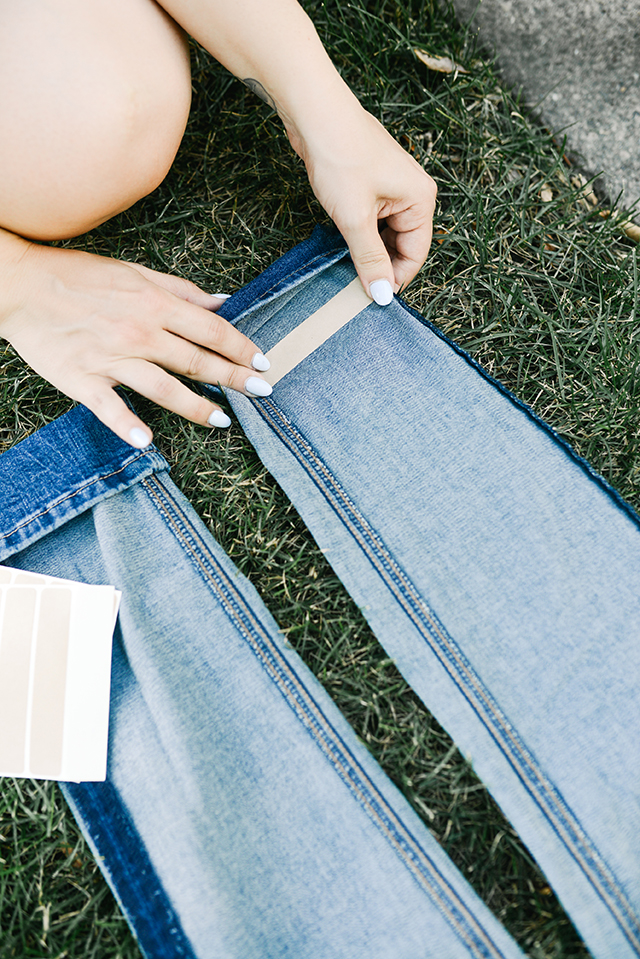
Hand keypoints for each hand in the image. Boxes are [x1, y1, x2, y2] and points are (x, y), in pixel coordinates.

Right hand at [0, 234, 271, 447]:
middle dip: (234, 378)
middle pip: (196, 361)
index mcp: (153, 304)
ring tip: (223, 421)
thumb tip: (223, 301)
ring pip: (163, 388)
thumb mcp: (134, 272)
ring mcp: (110, 358)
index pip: (210, 329)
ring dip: (197, 407)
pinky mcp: (82, 380)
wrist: (18, 285)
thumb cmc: (78, 276)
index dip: (240, 347)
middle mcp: (138, 332)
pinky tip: (148, 441)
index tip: (262, 363)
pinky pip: (109, 407)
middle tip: (262, 393)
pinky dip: (128, 425)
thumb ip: (180, 290)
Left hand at [294, 104, 436, 303]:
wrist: (314, 113)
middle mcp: (412, 193)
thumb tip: (382, 295)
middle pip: (402, 246)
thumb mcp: (355, 218)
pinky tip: (341, 242)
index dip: (394, 279)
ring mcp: (391, 188)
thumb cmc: (340, 156)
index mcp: (420, 200)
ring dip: (367, 251)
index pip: (416, 254)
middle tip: (354, 284)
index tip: (370, 297)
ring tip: (345, 263)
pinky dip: (359, 234)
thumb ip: (370, 259)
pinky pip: (371, 220)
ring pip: (384, 234)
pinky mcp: (370, 184)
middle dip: (380, 265)